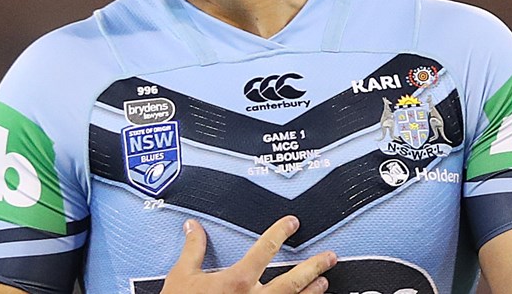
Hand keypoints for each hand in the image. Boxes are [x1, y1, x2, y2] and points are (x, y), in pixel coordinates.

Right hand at [159, 215, 337, 293]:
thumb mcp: (182, 276)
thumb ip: (193, 250)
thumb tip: (194, 228)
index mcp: (236, 281)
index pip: (265, 249)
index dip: (281, 232)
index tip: (292, 224)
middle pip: (291, 281)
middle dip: (312, 267)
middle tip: (329, 257)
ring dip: (311, 292)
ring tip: (324, 282)